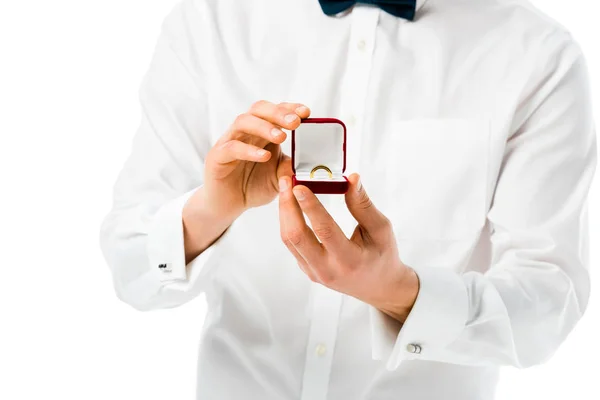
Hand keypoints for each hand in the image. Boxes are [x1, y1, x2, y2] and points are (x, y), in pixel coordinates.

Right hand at [203, 100, 310, 218]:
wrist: (228, 206)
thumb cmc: (252, 187)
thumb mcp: (278, 179)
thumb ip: (289, 170)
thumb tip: (304, 163)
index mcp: (261, 133)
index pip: (275, 112)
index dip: (290, 109)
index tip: (306, 112)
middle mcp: (245, 133)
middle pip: (259, 110)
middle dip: (278, 113)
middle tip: (295, 122)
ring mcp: (229, 142)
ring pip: (243, 122)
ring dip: (264, 127)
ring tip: (282, 138)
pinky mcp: (217, 156)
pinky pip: (232, 147)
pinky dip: (249, 150)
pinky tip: (264, 156)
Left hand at [278, 173, 418, 321]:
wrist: (379, 286)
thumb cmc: (382, 255)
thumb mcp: (381, 229)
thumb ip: (363, 205)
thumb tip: (351, 178)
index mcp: (349, 260)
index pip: (324, 230)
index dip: (310, 206)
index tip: (299, 185)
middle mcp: (327, 269)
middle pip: (297, 235)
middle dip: (288, 205)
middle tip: (285, 181)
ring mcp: (314, 272)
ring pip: (289, 239)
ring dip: (284, 212)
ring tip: (285, 188)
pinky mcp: (307, 270)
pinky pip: (292, 244)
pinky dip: (288, 222)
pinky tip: (290, 204)